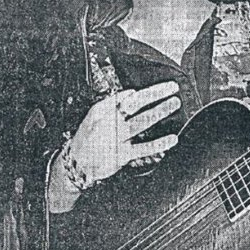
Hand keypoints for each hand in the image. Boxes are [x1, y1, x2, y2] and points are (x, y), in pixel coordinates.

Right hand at [66, 81, 181, 186]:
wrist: (76, 162)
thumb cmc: (88, 138)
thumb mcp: (95, 115)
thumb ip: (112, 103)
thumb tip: (131, 92)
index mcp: (106, 110)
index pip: (130, 97)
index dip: (149, 92)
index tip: (165, 87)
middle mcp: (112, 122)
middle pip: (137, 104)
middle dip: (156, 95)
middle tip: (172, 87)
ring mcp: (118, 138)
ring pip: (142, 122)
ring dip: (159, 112)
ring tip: (174, 104)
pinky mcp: (122, 155)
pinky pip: (143, 148)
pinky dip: (158, 144)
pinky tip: (171, 139)